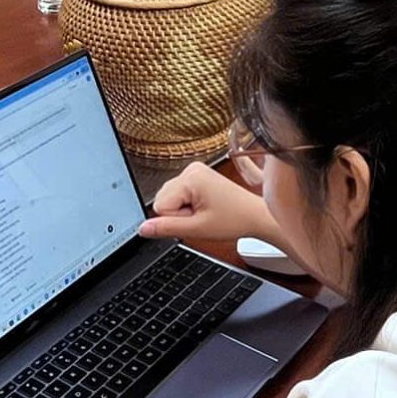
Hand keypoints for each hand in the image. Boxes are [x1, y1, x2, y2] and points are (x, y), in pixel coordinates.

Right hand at [140, 163, 275, 245]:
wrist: (254, 216)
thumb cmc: (233, 220)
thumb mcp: (197, 229)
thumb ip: (166, 228)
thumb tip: (142, 229)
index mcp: (190, 177)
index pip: (159, 205)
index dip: (176, 218)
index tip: (196, 218)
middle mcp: (190, 169)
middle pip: (163, 199)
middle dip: (178, 213)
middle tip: (202, 216)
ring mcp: (194, 171)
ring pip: (170, 198)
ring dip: (183, 210)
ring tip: (205, 211)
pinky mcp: (197, 176)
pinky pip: (179, 194)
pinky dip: (188, 204)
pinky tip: (205, 206)